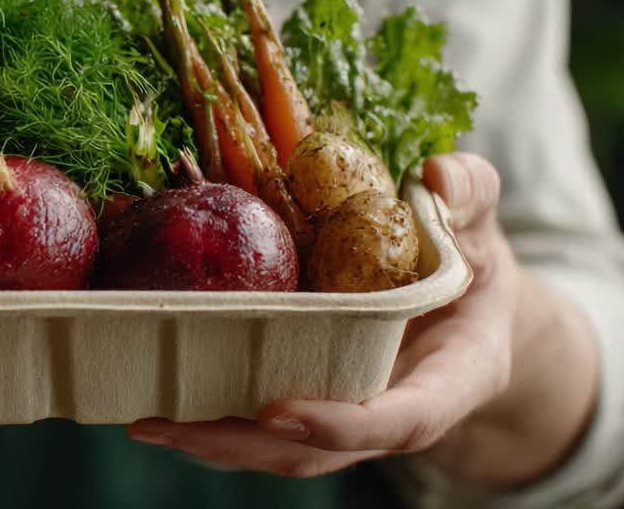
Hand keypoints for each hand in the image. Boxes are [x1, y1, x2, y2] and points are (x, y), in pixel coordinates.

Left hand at [127, 152, 522, 477]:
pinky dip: (211, 415)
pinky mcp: (313, 400)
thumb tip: (439, 174)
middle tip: (164, 423)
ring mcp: (350, 416)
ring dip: (210, 441)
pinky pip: (261, 421)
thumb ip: (470, 194)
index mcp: (451, 378)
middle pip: (316, 450)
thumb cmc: (474, 260)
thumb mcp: (480, 222)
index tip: (277, 411)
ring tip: (143, 416)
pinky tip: (156, 393)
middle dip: (239, 445)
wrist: (468, 306)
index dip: (339, 424)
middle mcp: (394, 411)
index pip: (399, 420)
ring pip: (279, 448)